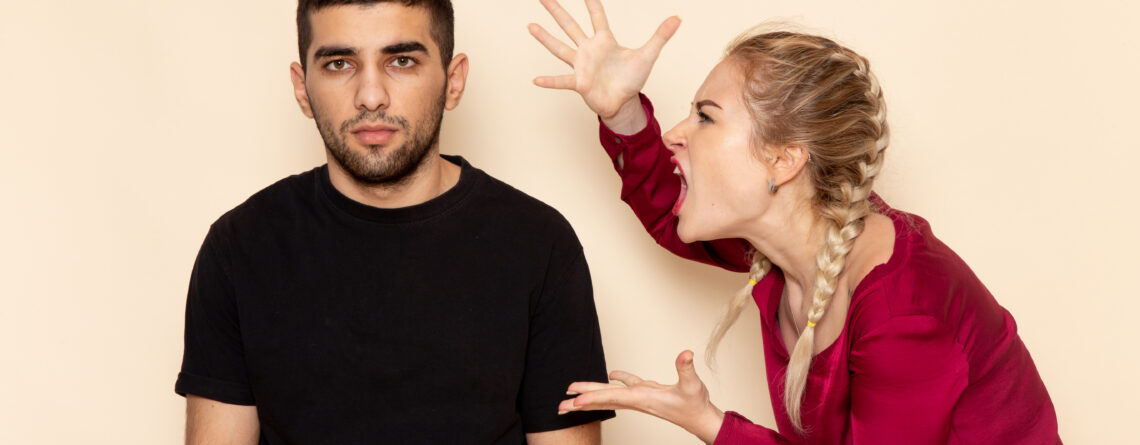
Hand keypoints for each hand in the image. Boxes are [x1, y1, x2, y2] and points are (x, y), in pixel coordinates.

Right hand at [529, 0, 680, 127]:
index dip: (591, 2)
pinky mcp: (579, 83)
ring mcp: (581, 65)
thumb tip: (678, 18)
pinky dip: (550, 81)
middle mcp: (589, 49)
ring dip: (546, 38)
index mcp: (604, 40)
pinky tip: (536, 80)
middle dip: (557, 10)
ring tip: (531, 26)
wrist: (624, 102)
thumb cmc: (632, 79)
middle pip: (570, 25)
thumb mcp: (648, 54)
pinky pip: (562, 81)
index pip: (597, 15)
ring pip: (560, 48)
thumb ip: (661, 36)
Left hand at [559, 350, 724, 443]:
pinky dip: (618, 380)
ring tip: (573, 394)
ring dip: (592, 393)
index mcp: (643, 398)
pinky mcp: (649, 393)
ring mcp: (641, 397)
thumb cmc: (696, 406)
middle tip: (560, 406)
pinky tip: (612, 374)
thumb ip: (686, 369)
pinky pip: (628, 386)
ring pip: (611, 394)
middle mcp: (637, 400)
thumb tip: (685, 353)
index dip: (593, 397)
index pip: (612, 397)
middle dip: (582, 402)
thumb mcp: (693, 386)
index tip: (575, 400)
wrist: (702, 419)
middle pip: (603, 399)